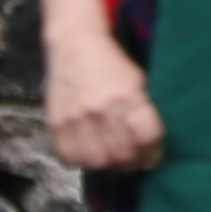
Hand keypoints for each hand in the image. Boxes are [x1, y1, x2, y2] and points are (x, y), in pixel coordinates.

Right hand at [45, 23, 166, 174]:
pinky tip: (90, 153)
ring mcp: (76, 118)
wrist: (75, 46)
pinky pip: (71, 157)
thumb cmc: (112, 66)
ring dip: (109, 166)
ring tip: (112, 159)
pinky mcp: (57, 123)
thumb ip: (144, 113)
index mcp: (128, 96)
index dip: (153, 153)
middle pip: (123, 154)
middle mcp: (102, 109)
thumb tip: (149, 150)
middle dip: (133, 163)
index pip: (147, 138)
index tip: (152, 156)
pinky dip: (83, 161)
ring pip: (98, 161)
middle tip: (133, 161)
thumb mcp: (138, 82)